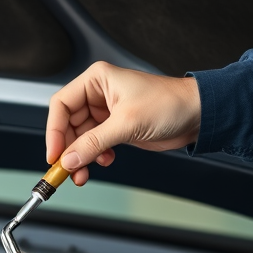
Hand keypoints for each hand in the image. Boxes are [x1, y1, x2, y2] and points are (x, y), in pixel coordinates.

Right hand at [47, 61, 202, 184]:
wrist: (197, 115)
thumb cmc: (169, 103)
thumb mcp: (126, 123)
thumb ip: (94, 143)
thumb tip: (70, 159)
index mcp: (96, 80)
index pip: (61, 105)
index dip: (54, 131)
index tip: (55, 153)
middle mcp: (98, 95)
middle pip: (68, 124)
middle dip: (68, 149)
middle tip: (67, 169)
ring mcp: (107, 113)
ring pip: (80, 138)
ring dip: (81, 157)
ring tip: (83, 172)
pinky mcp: (116, 128)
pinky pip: (94, 145)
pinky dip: (94, 157)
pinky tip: (104, 160)